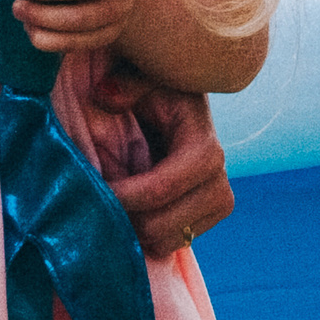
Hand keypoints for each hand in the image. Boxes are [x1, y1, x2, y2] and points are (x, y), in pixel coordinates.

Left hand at [92, 64, 232, 258]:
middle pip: (167, 223)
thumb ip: (127, 82)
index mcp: (203, 144)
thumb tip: (108, 97)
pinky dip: (146, 234)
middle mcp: (218, 179)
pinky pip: (171, 244)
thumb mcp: (144, 75)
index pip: (168, 184)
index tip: (101, 187)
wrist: (176, 108)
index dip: (133, 193)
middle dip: (129, 215)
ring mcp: (215, 202)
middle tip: (102, 196)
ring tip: (117, 201)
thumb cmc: (156, 90)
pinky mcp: (206, 219)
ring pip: (168, 240)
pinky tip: (133, 208)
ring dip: (136, 226)